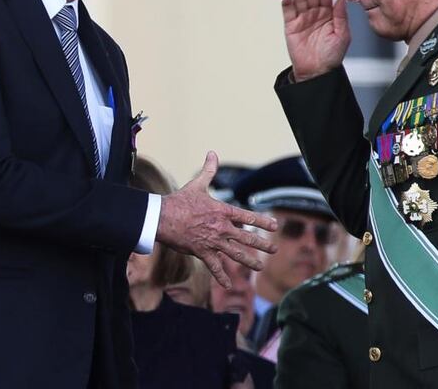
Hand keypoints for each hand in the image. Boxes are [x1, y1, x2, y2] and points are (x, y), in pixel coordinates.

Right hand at [157, 151, 277, 288]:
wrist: (162, 217)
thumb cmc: (180, 200)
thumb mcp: (197, 184)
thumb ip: (208, 170)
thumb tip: (212, 153)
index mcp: (222, 211)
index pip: (247, 216)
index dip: (262, 221)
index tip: (275, 226)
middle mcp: (221, 227)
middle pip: (246, 238)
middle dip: (262, 244)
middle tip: (273, 249)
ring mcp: (212, 241)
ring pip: (235, 254)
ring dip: (249, 261)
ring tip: (260, 268)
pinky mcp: (202, 252)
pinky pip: (214, 266)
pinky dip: (221, 276)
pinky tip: (228, 285)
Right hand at [281, 0, 349, 80]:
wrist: (318, 72)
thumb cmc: (332, 56)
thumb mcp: (342, 35)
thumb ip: (341, 16)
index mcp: (328, 14)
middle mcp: (315, 14)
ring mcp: (302, 19)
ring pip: (300, 0)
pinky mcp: (291, 27)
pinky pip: (288, 14)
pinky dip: (287, 5)